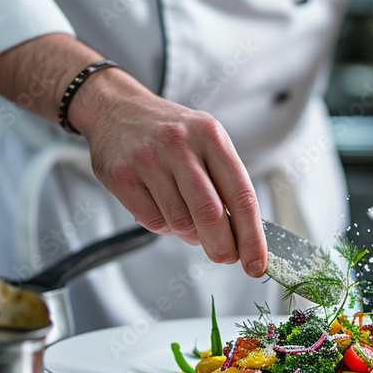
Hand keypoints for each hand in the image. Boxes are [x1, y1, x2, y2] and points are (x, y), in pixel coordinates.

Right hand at [71, 69, 266, 276]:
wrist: (117, 109)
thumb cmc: (171, 132)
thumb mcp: (207, 141)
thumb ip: (225, 182)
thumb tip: (243, 235)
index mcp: (211, 136)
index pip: (241, 195)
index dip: (252, 236)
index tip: (256, 263)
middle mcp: (180, 144)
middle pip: (210, 214)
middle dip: (222, 246)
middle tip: (225, 257)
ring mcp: (147, 159)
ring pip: (180, 222)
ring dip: (190, 235)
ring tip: (189, 222)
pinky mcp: (121, 176)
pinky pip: (152, 221)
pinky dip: (164, 227)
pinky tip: (164, 210)